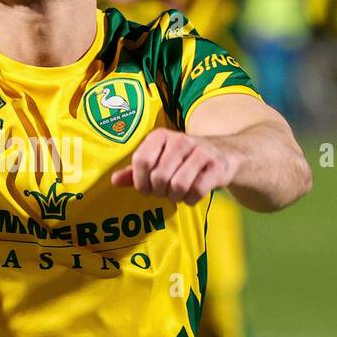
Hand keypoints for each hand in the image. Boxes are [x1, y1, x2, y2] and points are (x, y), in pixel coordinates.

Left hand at [112, 129, 233, 204]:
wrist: (223, 155)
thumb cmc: (182, 160)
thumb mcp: (157, 161)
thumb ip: (134, 171)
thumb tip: (114, 181)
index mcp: (160, 136)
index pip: (142, 161)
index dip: (141, 182)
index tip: (146, 188)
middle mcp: (180, 139)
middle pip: (159, 177)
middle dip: (159, 192)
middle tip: (165, 191)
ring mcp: (201, 151)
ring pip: (178, 185)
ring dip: (175, 196)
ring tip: (178, 193)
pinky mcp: (217, 166)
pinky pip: (197, 190)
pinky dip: (191, 199)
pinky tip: (191, 195)